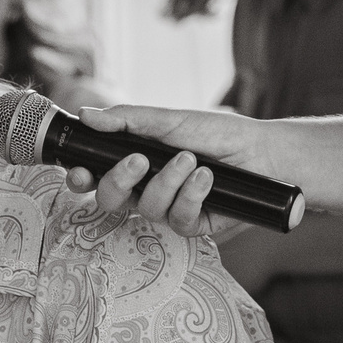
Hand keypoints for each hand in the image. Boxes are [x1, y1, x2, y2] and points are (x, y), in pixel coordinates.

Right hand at [61, 104, 275, 235]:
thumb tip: (87, 116)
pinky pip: (178, 220)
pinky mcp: (193, 226)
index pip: (96, 176)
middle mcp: (147, 189)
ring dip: (166, 182)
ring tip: (190, 160)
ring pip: (145, 209)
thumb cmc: (217, 133)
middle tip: (138, 159)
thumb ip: (128, 120)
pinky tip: (206, 178)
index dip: (81, 178)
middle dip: (118, 181)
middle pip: (110, 200)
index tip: (80, 170)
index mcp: (135, 163)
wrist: (263, 151)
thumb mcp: (170, 120)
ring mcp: (169, 210)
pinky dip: (191, 196)